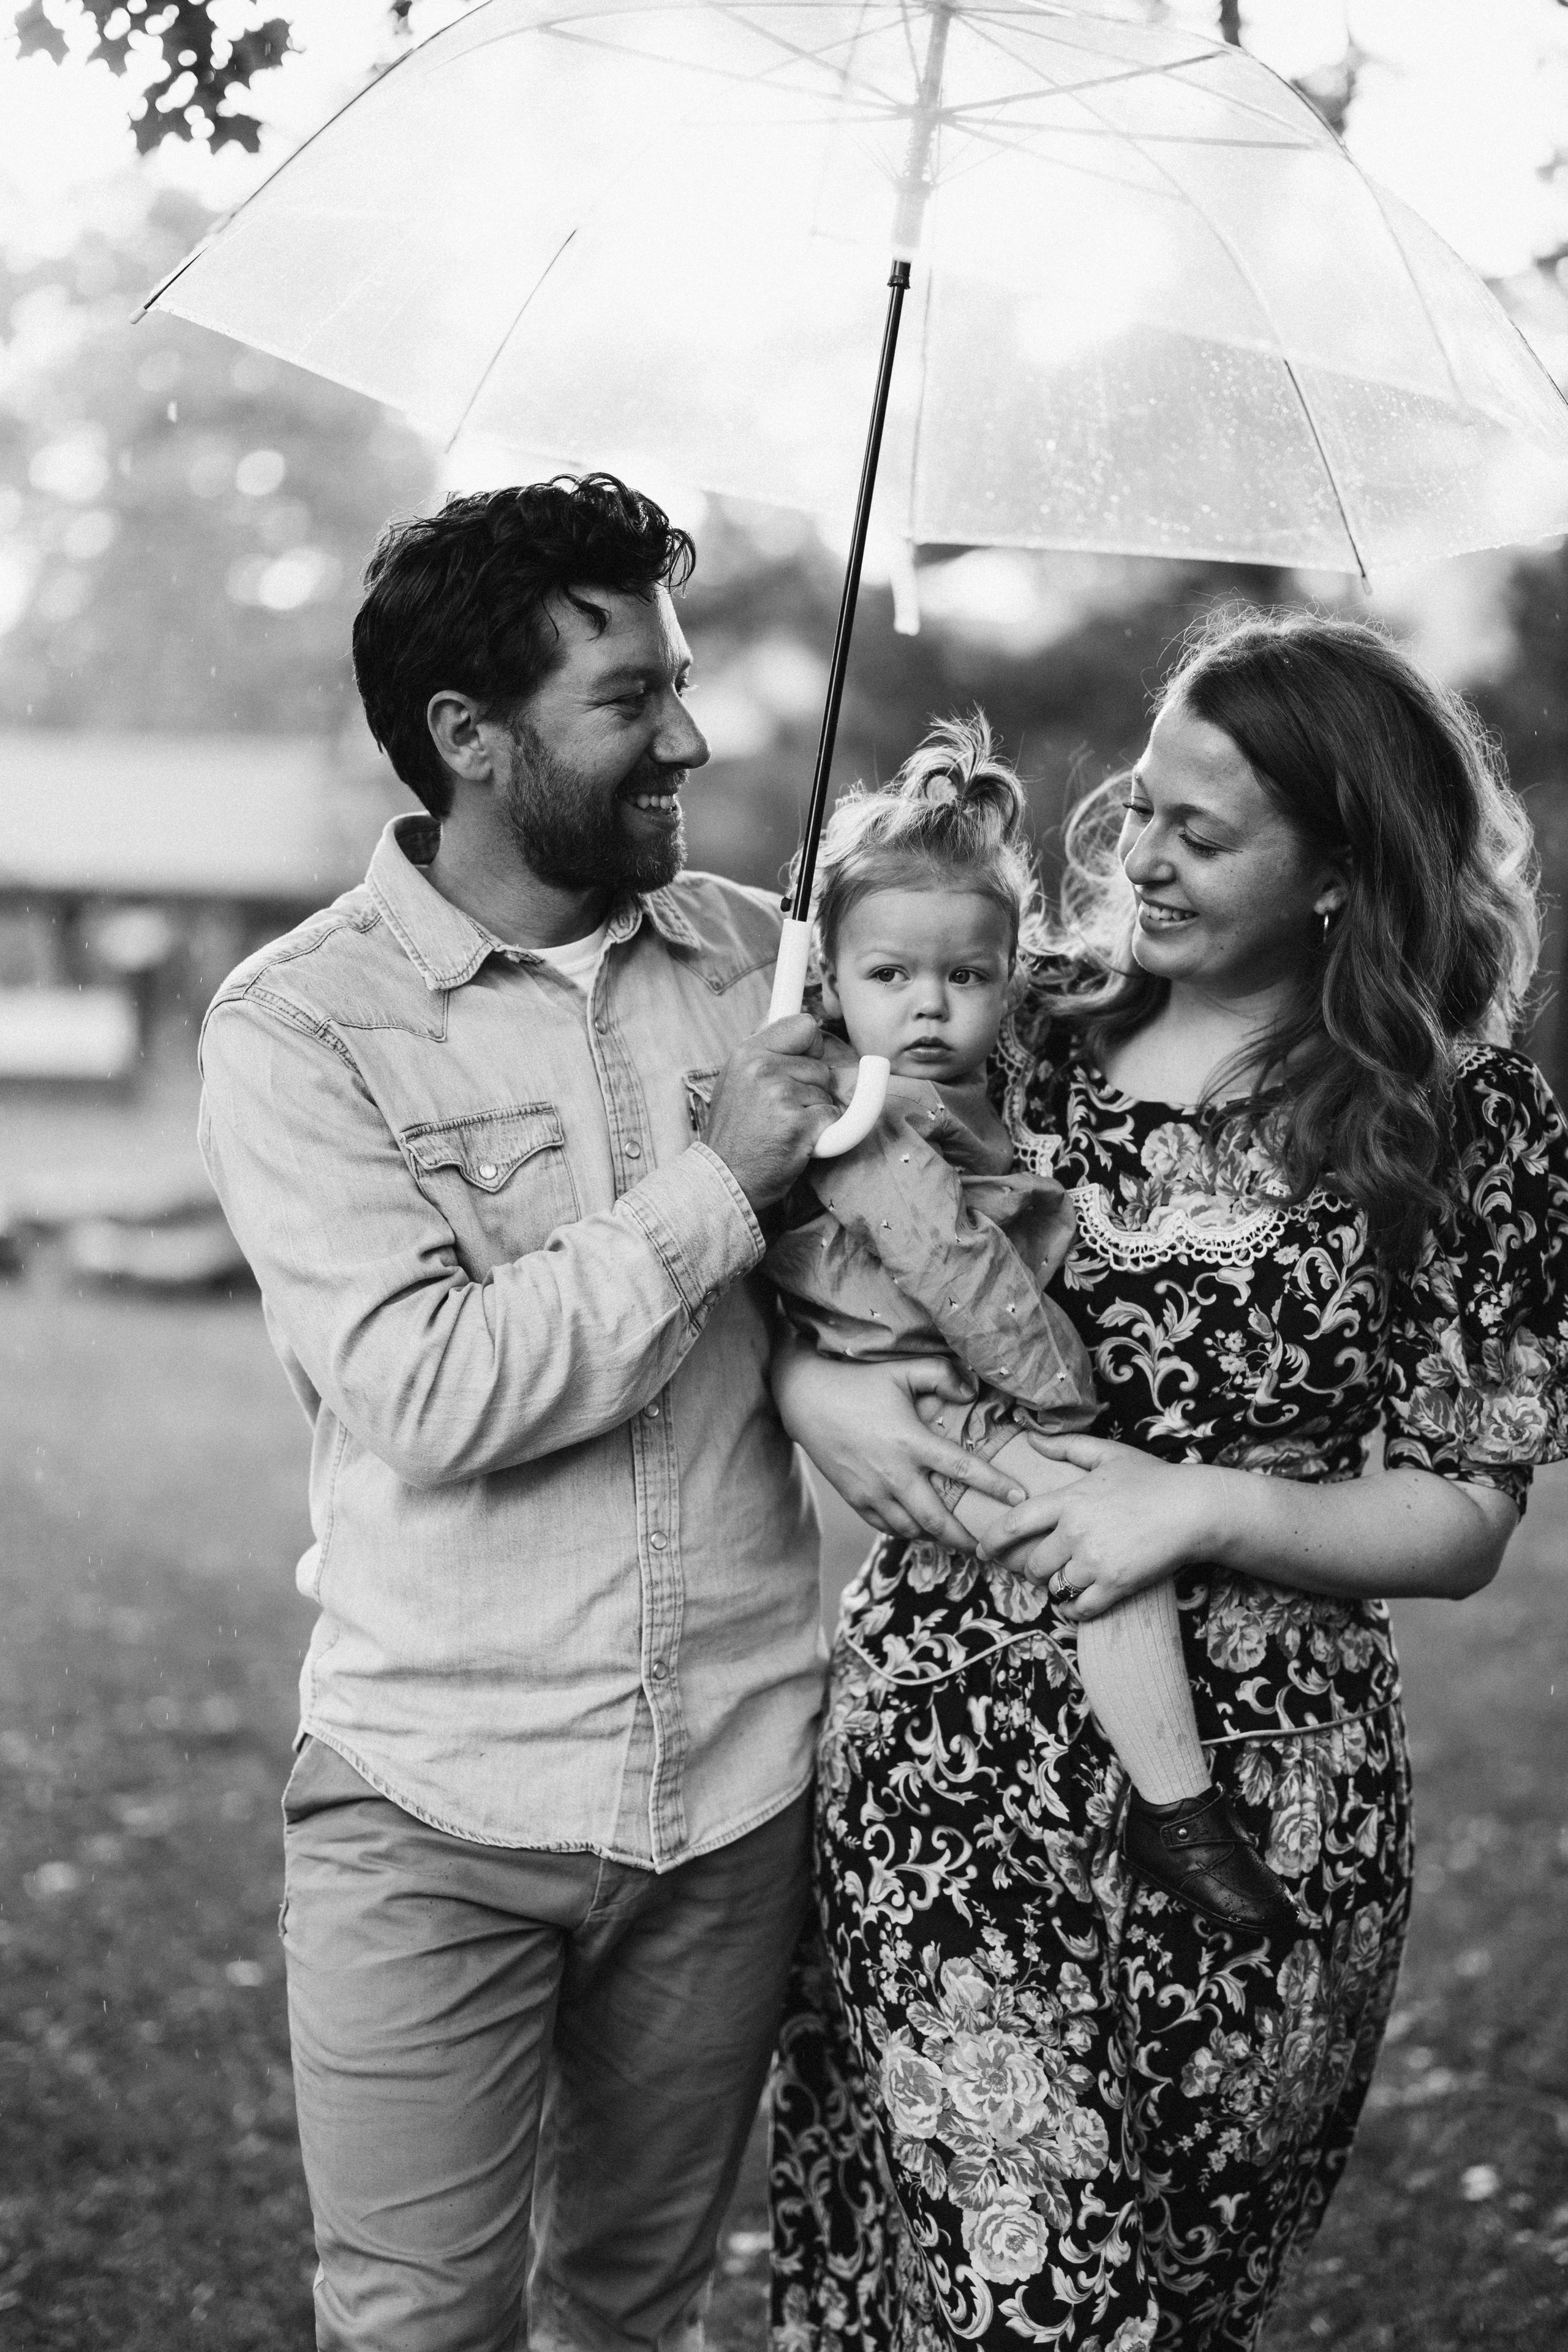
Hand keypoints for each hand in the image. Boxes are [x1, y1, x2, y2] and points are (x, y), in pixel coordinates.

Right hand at [704, 1015, 837, 1211]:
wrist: (724, 1179)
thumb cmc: (735, 1135)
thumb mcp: (735, 1082)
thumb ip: (765, 1057)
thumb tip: (804, 1029)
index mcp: (747, 1054)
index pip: (804, 1025)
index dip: (812, 1045)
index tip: (809, 1058)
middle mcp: (763, 1069)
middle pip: (820, 1066)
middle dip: (812, 1089)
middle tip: (783, 1111)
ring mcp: (781, 1096)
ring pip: (827, 1093)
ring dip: (815, 1113)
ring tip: (784, 1127)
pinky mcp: (799, 1124)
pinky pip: (832, 1117)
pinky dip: (822, 1132)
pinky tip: (795, 1141)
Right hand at [770, 1343, 1026, 1550]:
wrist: (805, 1399)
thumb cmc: (858, 1382)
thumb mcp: (901, 1370)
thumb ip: (940, 1375)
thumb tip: (970, 1391)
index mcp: (911, 1442)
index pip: (963, 1469)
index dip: (995, 1485)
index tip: (1020, 1498)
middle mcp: (893, 1474)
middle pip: (938, 1519)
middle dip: (966, 1538)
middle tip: (990, 1546)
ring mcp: (872, 1491)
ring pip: (911, 1529)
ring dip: (937, 1539)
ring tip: (959, 1543)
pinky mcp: (855, 1498)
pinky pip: (886, 1527)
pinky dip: (906, 1532)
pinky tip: (921, 1531)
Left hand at [976, 1432, 1228, 1619]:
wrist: (1194, 1509)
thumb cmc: (1153, 1479)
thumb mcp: (1108, 1454)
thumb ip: (1067, 1447)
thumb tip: (1033, 1439)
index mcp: (1069, 1500)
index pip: (1015, 1523)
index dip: (992, 1540)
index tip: (982, 1550)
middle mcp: (1076, 1533)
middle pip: (1033, 1565)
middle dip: (1033, 1569)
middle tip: (1044, 1568)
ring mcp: (1095, 1561)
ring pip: (1056, 1588)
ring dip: (1058, 1588)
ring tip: (1068, 1580)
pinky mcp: (1116, 1585)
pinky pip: (1080, 1609)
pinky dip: (1074, 1610)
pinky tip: (1078, 1603)